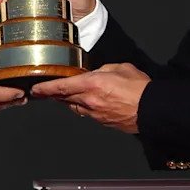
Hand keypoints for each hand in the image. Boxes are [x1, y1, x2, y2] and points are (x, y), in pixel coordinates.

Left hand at [30, 63, 149, 133]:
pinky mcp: (103, 122)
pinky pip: (87, 113)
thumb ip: (103, 69)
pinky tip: (88, 102)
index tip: (35, 88)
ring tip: (65, 95)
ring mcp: (95, 114)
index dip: (45, 88)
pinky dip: (84, 107)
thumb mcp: (120, 68)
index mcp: (92, 84)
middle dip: (52, 95)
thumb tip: (97, 73)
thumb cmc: (140, 88)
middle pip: (64, 99)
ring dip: (68, 101)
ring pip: (74, 107)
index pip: (61, 87)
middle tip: (43, 92)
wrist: (153, 110)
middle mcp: (90, 101)